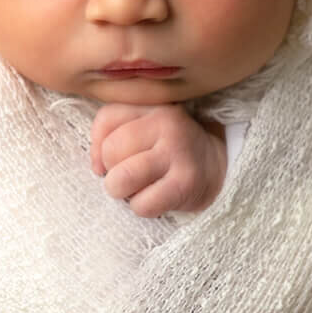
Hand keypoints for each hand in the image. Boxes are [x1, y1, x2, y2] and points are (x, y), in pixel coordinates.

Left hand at [90, 104, 227, 217]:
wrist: (215, 166)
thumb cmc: (167, 148)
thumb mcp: (142, 126)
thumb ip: (108, 133)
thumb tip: (96, 167)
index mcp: (152, 104)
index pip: (105, 120)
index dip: (99, 146)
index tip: (117, 157)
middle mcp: (167, 122)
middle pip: (111, 151)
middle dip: (113, 171)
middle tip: (133, 174)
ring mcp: (178, 152)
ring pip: (122, 179)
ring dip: (124, 192)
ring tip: (139, 187)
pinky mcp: (186, 183)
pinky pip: (142, 204)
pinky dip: (143, 208)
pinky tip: (156, 198)